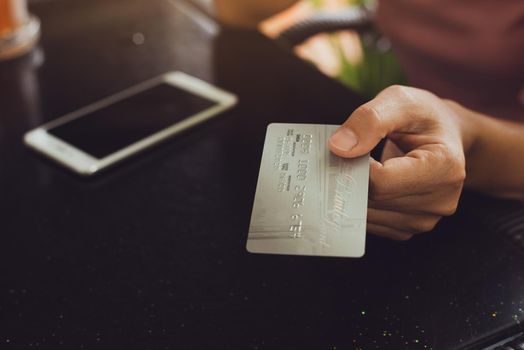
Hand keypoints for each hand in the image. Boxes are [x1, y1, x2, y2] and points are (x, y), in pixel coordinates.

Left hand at [328, 85, 468, 239]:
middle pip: (373, 200)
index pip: (381, 181)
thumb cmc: (424, 117)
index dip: (356, 164)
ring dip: (353, 193)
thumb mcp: (401, 101)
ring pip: (367, 215)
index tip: (351, 146)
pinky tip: (366, 184)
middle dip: (351, 178)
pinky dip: (360, 205)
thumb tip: (339, 147)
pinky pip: (370, 223)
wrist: (444, 136)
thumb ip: (370, 120)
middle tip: (348, 156)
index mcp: (444, 167)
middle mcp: (440, 201)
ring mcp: (425, 220)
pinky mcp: (408, 229)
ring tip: (361, 168)